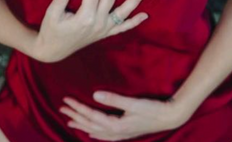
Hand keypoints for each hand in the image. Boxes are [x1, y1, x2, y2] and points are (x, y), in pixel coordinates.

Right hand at [32, 0, 150, 62]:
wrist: (52, 51)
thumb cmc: (51, 30)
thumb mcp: (52, 12)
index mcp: (84, 17)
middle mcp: (98, 23)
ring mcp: (103, 29)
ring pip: (123, 12)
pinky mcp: (105, 34)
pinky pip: (122, 28)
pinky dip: (134, 22)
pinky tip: (145, 15)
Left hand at [59, 91, 184, 139]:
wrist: (169, 117)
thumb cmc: (152, 109)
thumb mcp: (133, 103)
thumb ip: (114, 99)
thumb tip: (95, 95)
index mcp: (115, 125)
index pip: (91, 116)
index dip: (77, 108)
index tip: (66, 100)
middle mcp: (115, 132)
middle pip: (90, 124)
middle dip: (75, 115)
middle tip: (62, 107)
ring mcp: (120, 134)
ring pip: (95, 131)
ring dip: (82, 124)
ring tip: (70, 121)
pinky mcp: (125, 132)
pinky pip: (104, 135)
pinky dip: (95, 132)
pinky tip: (91, 132)